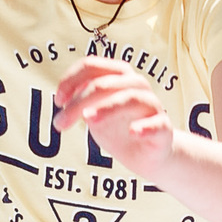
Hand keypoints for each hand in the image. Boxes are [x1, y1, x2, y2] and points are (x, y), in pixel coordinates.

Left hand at [54, 57, 172, 171]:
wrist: (149, 156)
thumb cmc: (120, 129)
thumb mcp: (94, 114)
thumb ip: (81, 102)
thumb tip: (65, 98)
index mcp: (118, 76)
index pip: (91, 66)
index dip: (70, 80)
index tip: (58, 101)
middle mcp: (137, 85)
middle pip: (105, 83)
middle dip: (79, 101)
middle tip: (61, 121)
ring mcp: (152, 106)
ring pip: (131, 98)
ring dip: (107, 108)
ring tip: (89, 120)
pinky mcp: (163, 129)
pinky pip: (158, 124)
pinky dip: (145, 126)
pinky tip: (133, 132)